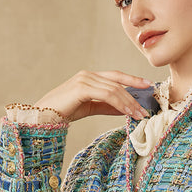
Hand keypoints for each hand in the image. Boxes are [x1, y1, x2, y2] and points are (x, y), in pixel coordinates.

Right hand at [34, 70, 151, 121]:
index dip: (133, 80)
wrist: (43, 117)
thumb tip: (125, 109)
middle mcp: (87, 75)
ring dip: (129, 103)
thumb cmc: (64, 111)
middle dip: (134, 97)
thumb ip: (107, 106)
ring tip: (138, 115)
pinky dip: (119, 103)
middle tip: (145, 110)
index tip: (148, 85)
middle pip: (118, 83)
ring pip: (114, 90)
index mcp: (89, 77)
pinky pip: (107, 95)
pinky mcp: (81, 88)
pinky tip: (127, 113)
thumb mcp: (90, 108)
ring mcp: (84, 79)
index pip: (116, 76)